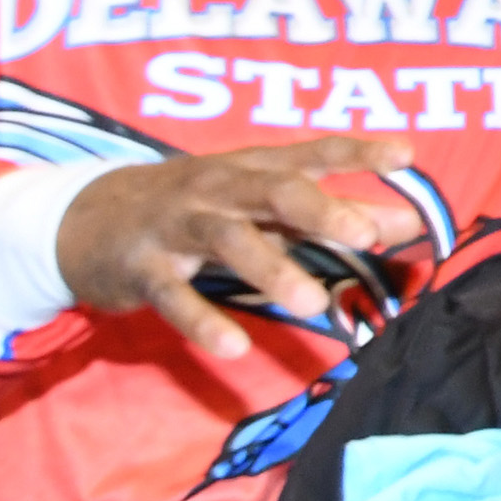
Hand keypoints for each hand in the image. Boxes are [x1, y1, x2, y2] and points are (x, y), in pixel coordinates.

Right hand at [53, 138, 424, 362]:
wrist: (86, 218)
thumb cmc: (201, 206)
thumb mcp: (264, 203)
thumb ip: (338, 213)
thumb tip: (415, 223)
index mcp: (254, 167)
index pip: (313, 153)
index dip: (359, 152)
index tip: (406, 156)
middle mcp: (219, 188)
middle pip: (274, 190)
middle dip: (320, 209)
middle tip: (365, 235)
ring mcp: (178, 227)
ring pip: (228, 241)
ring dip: (271, 270)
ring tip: (312, 303)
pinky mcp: (144, 270)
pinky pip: (175, 296)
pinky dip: (203, 321)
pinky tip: (234, 348)